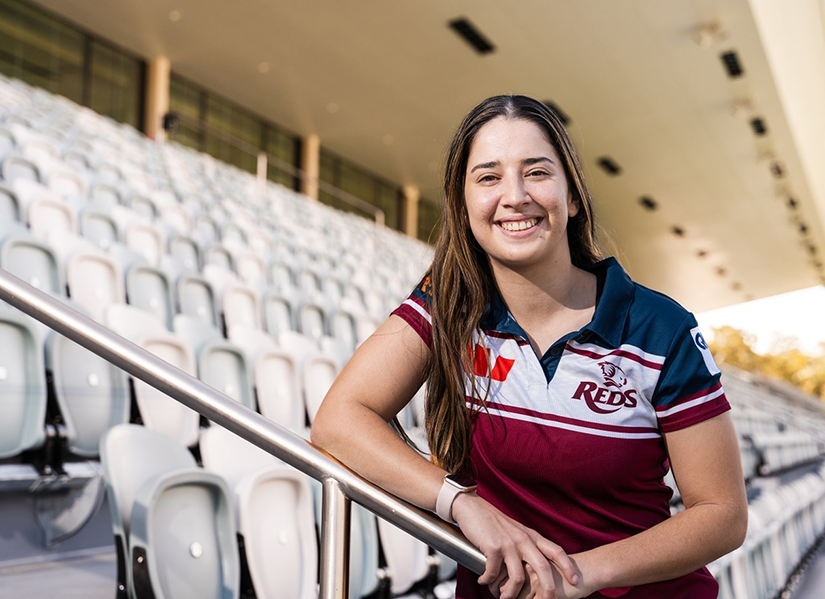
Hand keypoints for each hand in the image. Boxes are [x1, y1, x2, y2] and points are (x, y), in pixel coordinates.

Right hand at [451, 492, 581, 598]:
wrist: (471, 507)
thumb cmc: (492, 522)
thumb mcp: (515, 531)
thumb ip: (526, 546)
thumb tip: (532, 570)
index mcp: (531, 536)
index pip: (556, 551)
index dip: (568, 567)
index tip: (576, 581)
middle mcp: (523, 539)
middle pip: (543, 568)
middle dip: (548, 590)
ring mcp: (508, 543)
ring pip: (519, 578)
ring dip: (510, 593)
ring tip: (502, 598)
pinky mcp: (493, 547)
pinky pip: (494, 573)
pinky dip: (488, 581)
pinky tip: (483, 581)